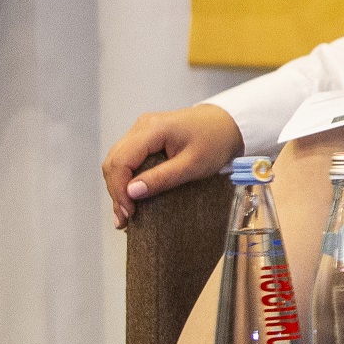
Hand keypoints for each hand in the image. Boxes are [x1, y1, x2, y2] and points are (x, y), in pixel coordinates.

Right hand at [102, 105, 245, 227]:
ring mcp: (142, 130)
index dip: (119, 189)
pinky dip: (126, 178)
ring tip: (125, 214)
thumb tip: (131, 192)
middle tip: (124, 219)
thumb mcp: (193, 164)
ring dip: (118, 187)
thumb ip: (162, 178)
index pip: (121, 162)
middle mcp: (142, 126)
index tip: (128, 213)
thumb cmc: (216, 141)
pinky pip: (128, 159)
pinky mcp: (146, 136)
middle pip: (114, 162)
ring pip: (117, 161)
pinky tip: (131, 197)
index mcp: (152, 129)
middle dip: (115, 192)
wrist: (230, 123)